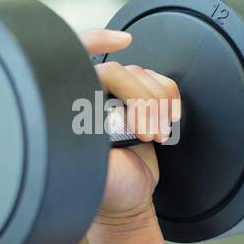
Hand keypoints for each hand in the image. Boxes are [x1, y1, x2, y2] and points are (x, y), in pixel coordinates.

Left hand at [79, 28, 181, 226]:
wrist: (128, 202)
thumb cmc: (107, 189)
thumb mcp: (93, 172)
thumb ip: (88, 146)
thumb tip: (90, 119)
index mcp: (73, 107)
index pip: (76, 59)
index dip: (97, 40)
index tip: (124, 41)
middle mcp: (93, 96)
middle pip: (121, 72)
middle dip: (140, 100)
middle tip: (147, 134)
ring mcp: (118, 96)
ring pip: (144, 76)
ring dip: (157, 105)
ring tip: (156, 136)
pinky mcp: (141, 101)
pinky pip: (161, 83)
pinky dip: (170, 99)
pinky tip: (169, 120)